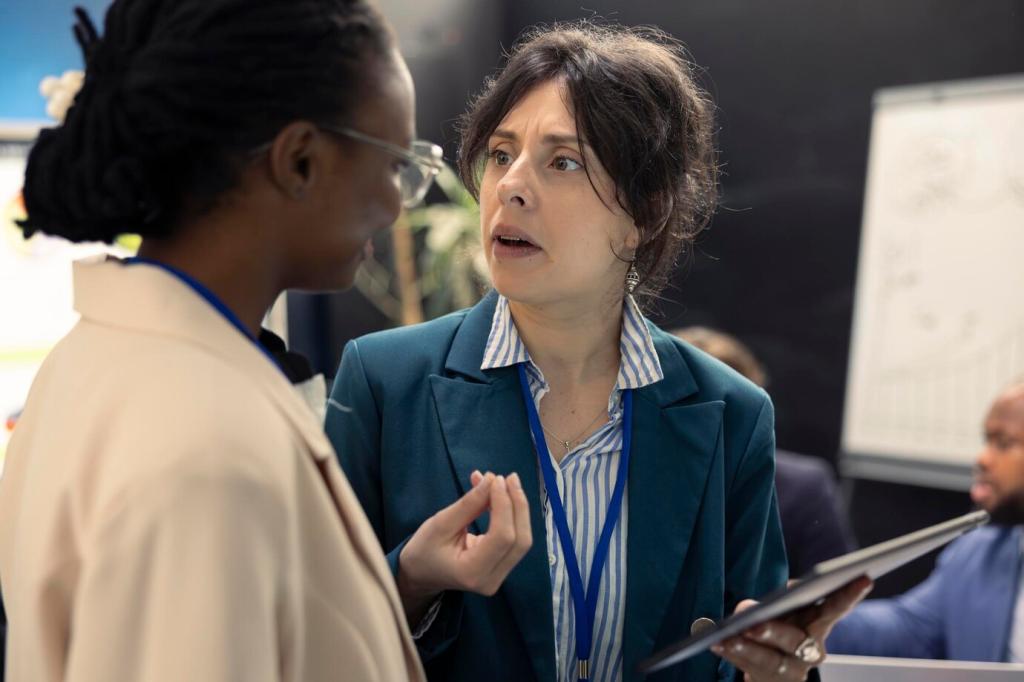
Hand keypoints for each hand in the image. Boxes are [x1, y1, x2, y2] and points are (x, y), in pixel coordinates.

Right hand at [396, 470, 531, 621]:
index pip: (502, 536)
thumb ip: (468, 504)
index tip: (496, 479)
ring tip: (506, 483)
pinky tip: (501, 496)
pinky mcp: (502, 568)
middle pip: (520, 540)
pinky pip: (515, 540)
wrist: (421, 574)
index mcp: (472, 572)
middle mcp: (491, 580)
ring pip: (522, 540)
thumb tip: (491, 480)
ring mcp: (499, 577)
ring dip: (517, 508)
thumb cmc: (424, 549)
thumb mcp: (440, 523)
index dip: (504, 505)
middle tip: (509, 478)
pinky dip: (512, 515)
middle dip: (518, 505)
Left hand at [711, 575, 872, 680]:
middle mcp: (811, 650)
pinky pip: (749, 668)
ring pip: (769, 660)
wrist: (775, 672)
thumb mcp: (785, 612)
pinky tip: (716, 644)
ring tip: (725, 637)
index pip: (835, 609)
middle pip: (794, 640)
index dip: (849, 595)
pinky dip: (732, 654)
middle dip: (772, 630)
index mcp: (818, 625)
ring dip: (745, 647)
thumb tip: (756, 605)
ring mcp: (793, 670)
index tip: (864, 576)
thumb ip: (778, 602)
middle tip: (753, 622)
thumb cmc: (781, 628)